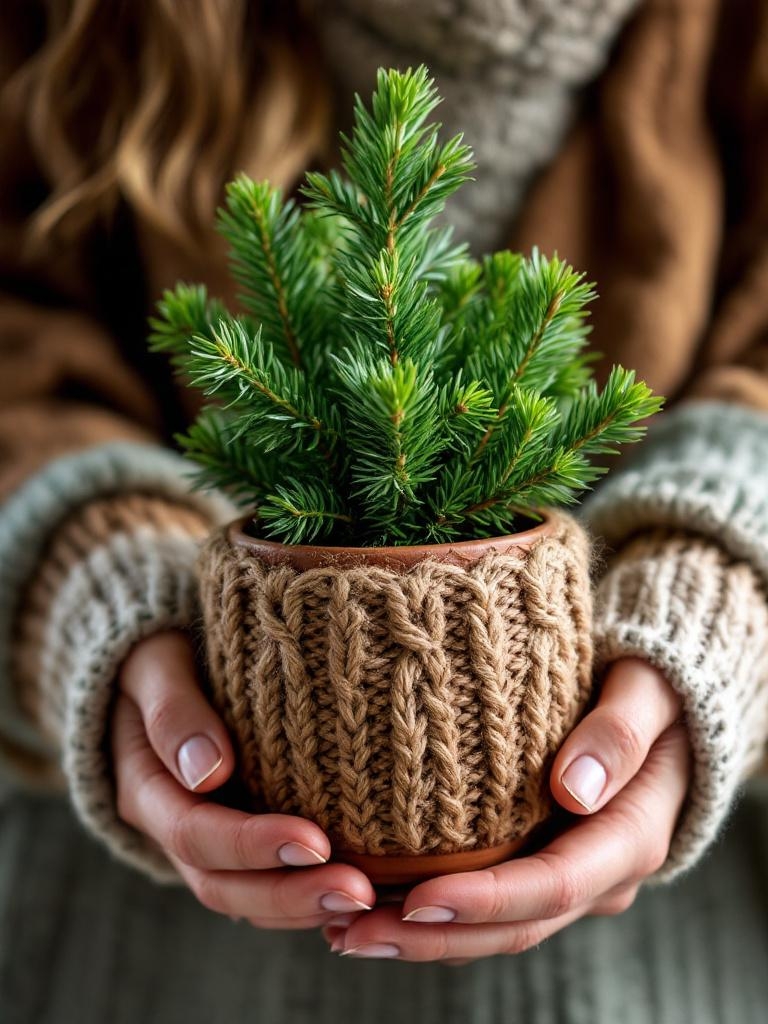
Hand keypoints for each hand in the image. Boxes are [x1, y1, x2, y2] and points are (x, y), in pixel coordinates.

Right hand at [111, 630, 375, 926]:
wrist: (160, 669)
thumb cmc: (162, 657)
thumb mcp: (155, 666)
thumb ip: (173, 711)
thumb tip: (208, 770)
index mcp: (147, 789)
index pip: (195, 833)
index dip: (252, 844)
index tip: (316, 841)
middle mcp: (173, 829)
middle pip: (223, 885)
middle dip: (290, 893)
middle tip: (357, 891)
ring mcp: (207, 842)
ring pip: (247, 899)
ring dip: (304, 906)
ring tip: (368, 898)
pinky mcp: (240, 841)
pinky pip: (268, 887)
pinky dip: (306, 899)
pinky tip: (361, 893)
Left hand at [322, 657, 691, 961]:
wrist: (663, 709)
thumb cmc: (651, 688)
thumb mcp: (649, 692)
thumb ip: (618, 733)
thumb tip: (575, 787)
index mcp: (629, 836)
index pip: (553, 885)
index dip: (485, 898)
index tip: (416, 899)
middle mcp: (599, 875)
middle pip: (514, 927)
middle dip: (432, 936)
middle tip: (352, 932)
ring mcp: (570, 877)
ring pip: (493, 928)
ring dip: (421, 937)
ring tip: (342, 930)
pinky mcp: (539, 865)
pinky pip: (486, 905)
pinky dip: (430, 913)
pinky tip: (372, 905)